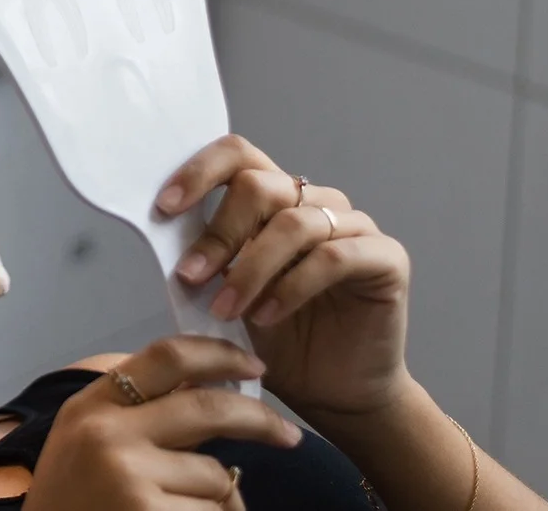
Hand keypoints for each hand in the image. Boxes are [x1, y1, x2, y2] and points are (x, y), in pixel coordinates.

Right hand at [28, 336, 299, 510]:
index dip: (220, 355)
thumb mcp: (88, 442)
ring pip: (217, 478)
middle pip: (209, 409)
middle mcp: (108, 435)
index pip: (166, 356)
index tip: (255, 368)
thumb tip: (215, 386)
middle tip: (288, 435)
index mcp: (91, 406)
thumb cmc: (72, 501)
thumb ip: (139, 413)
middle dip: (260, 421)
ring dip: (216, 498)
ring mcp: (129, 479)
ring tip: (176, 509)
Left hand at [159, 135, 412, 423]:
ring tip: (225, 309)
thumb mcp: (227, 295)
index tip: (164, 207)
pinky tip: (267, 315)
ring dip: (250, 268)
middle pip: (260, 185)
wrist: (333, 392)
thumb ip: (204, 260)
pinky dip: (292, 286)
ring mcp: (354, 226)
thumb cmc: (279, 339)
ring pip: (294, 223)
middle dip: (218, 233)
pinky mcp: (386, 257)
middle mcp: (315, 202)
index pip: (238, 155)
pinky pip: (333, 257)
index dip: (199, 172)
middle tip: (190, 276)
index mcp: (275, 199)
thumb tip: (161, 233)